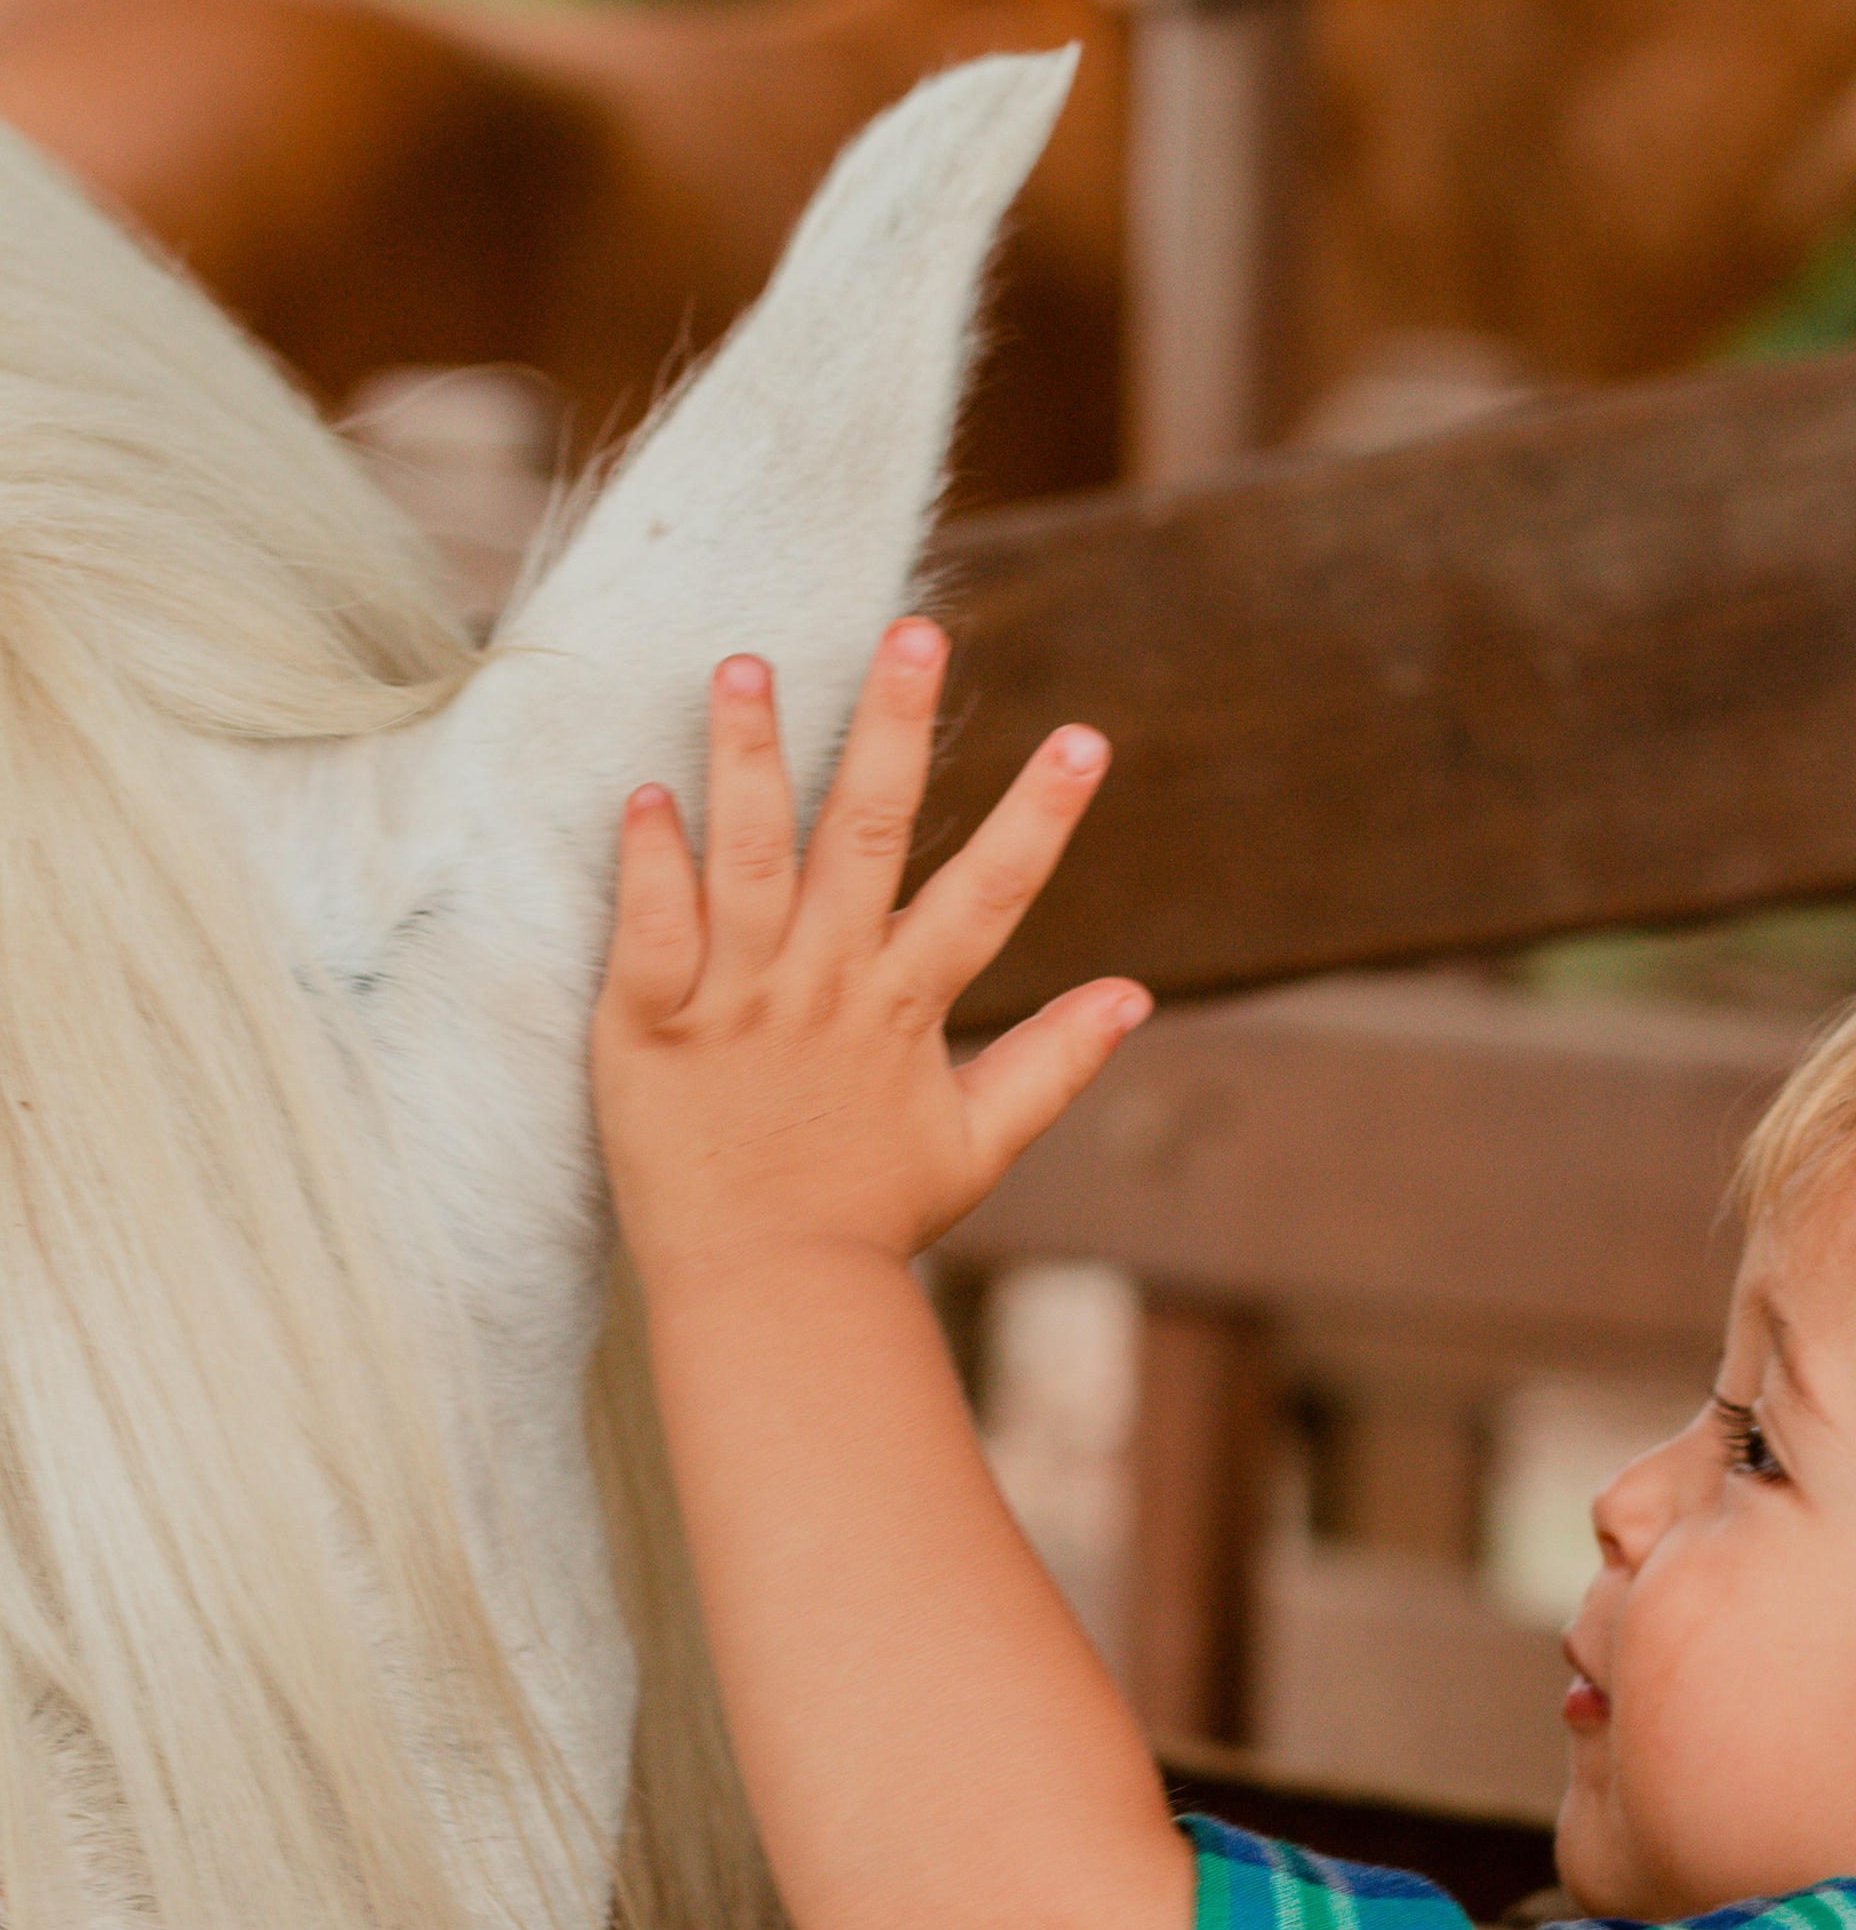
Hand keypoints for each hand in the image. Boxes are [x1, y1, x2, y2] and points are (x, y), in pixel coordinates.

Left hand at [594, 618, 1146, 1287]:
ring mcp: (740, 1002)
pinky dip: (651, 861)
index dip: (1041, 815)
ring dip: (747, 755)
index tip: (1087, 737)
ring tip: (744, 662)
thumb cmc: (866, 1224)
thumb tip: (1135, 996)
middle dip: (893, 727)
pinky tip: (646, 791)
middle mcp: (827, 987)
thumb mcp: (975, 1146)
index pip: (989, 894)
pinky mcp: (654, 1027)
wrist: (766, 1297)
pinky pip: (653, 929)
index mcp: (903, 1010)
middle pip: (866, 835)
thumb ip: (1052, 1062)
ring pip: (748, 855)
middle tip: (913, 632)